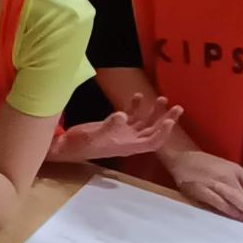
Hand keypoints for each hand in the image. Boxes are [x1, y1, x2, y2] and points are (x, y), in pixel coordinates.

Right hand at [52, 94, 180, 162]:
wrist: (65, 145)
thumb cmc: (79, 144)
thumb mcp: (94, 136)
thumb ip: (110, 126)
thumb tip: (123, 115)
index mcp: (127, 146)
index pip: (152, 141)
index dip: (162, 133)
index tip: (170, 121)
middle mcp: (129, 140)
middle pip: (153, 131)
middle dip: (166, 120)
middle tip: (177, 108)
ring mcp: (122, 132)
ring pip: (144, 123)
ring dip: (154, 112)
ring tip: (162, 99)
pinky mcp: (114, 124)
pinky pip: (130, 115)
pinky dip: (136, 106)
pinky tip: (138, 96)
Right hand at [164, 149, 242, 224]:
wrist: (182, 159)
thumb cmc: (210, 167)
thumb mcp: (232, 171)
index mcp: (237, 172)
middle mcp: (226, 177)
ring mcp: (211, 184)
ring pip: (230, 201)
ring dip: (241, 214)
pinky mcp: (198, 190)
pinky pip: (214, 203)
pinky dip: (224, 211)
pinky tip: (231, 218)